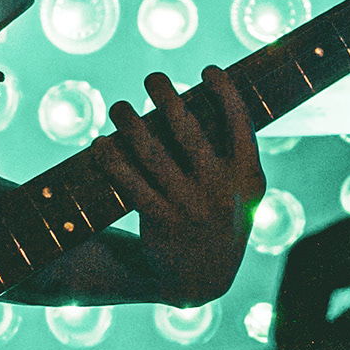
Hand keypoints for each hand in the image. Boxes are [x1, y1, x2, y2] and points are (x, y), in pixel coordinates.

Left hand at [94, 68, 262, 305]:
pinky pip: (130, 182)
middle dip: (167, 97)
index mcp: (247, 176)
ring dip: (131, 123)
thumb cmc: (224, 220)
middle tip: (153, 78)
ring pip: (152, 152)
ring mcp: (189, 205)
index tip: (208, 70)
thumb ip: (240, 154)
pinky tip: (101, 144)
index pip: (239, 123)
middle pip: (188, 130)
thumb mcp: (247, 193)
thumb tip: (216, 103)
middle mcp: (219, 188)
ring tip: (120, 106)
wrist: (204, 278)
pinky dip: (112, 159)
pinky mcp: (160, 221)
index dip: (225, 92)